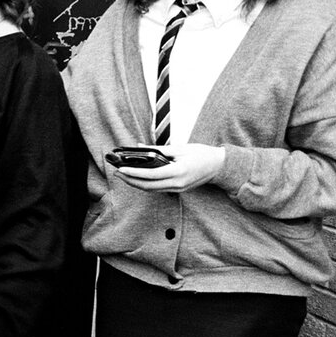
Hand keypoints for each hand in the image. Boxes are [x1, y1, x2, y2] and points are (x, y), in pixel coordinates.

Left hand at [110, 143, 224, 192]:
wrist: (218, 166)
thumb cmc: (201, 154)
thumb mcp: (180, 148)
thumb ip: (158, 149)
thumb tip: (139, 147)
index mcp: (178, 172)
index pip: (150, 175)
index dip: (133, 173)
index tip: (121, 169)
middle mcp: (177, 184)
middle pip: (147, 186)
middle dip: (130, 180)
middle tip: (117, 173)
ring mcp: (177, 189)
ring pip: (151, 189)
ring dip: (136, 183)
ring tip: (123, 176)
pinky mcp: (178, 190)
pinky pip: (157, 189)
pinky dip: (145, 184)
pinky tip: (137, 178)